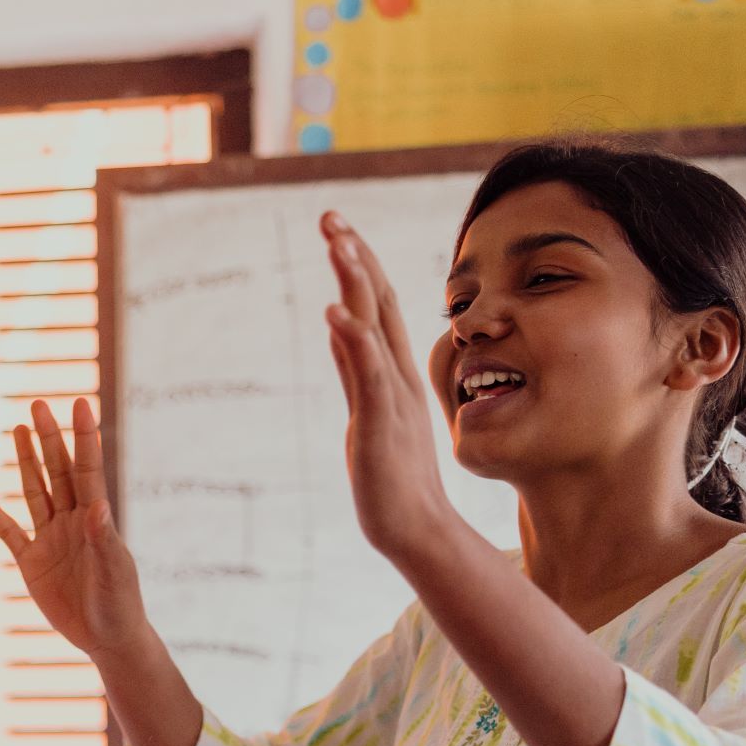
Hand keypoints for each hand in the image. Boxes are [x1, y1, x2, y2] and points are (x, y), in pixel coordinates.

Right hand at [0, 399, 153, 660]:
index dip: (84, 437)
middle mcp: (73, 521)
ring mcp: (50, 538)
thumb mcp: (113, 572)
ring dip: (25, 460)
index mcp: (96, 519)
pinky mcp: (31, 561)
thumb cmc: (119, 604)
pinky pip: (7, 531)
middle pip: (58, 471)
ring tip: (17, 427)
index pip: (87, 469)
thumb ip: (103, 539)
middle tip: (38, 403)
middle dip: (48, 438)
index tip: (80, 403)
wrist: (106, 638)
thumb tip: (98, 505)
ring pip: (35, 491)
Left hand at [320, 212, 461, 562]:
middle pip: (377, 304)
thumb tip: (339, 325)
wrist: (415, 529)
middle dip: (355, 257)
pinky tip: (336, 313)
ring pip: (373, 330)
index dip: (360, 263)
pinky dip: (353, 342)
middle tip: (330, 216)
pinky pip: (368, 377)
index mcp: (392, 372)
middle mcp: (394, 376)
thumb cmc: (392, 477)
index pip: (377, 305)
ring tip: (338, 243)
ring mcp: (389, 398)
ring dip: (356, 284)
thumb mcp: (369, 411)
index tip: (338, 226)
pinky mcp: (379, 426)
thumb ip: (356, 368)